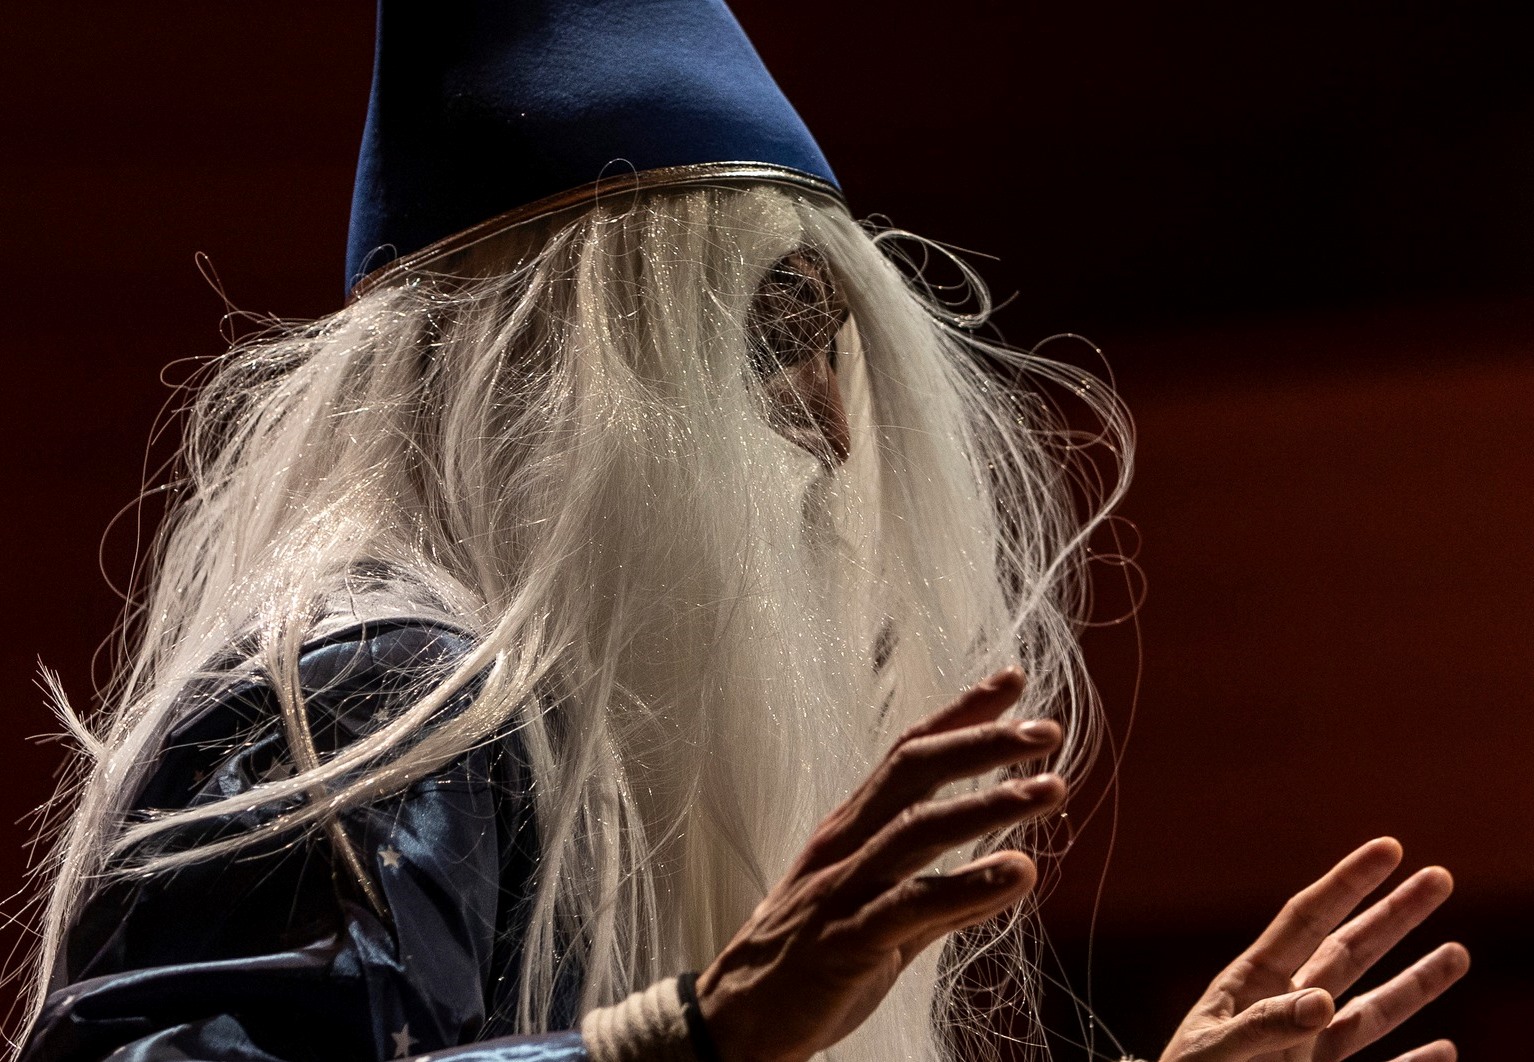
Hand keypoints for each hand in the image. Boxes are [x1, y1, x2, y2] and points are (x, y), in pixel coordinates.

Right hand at [696, 667, 1063, 1061]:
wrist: (739, 1018)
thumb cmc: (811, 959)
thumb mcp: (886, 918)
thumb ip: (948, 895)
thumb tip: (1013, 872)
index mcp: (850, 828)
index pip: (908, 753)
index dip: (959, 713)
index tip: (1012, 682)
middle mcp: (846, 845)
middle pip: (914, 771)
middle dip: (982, 743)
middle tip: (1047, 732)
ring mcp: (843, 888)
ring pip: (918, 830)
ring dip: (989, 804)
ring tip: (1050, 789)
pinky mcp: (847, 939)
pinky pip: (911, 905)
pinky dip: (968, 885)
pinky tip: (1019, 871)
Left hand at [1160, 838, 1469, 1061]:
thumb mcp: (1212, 1050)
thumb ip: (1261, 1025)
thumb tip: (1321, 1001)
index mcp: (1255, 981)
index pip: (1308, 917)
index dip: (1348, 881)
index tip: (1389, 847)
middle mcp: (1290, 1007)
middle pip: (1352, 950)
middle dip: (1396, 914)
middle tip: (1440, 876)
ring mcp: (1310, 1048)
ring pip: (1374, 1009)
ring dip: (1417, 982)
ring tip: (1458, 952)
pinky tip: (1445, 1049)